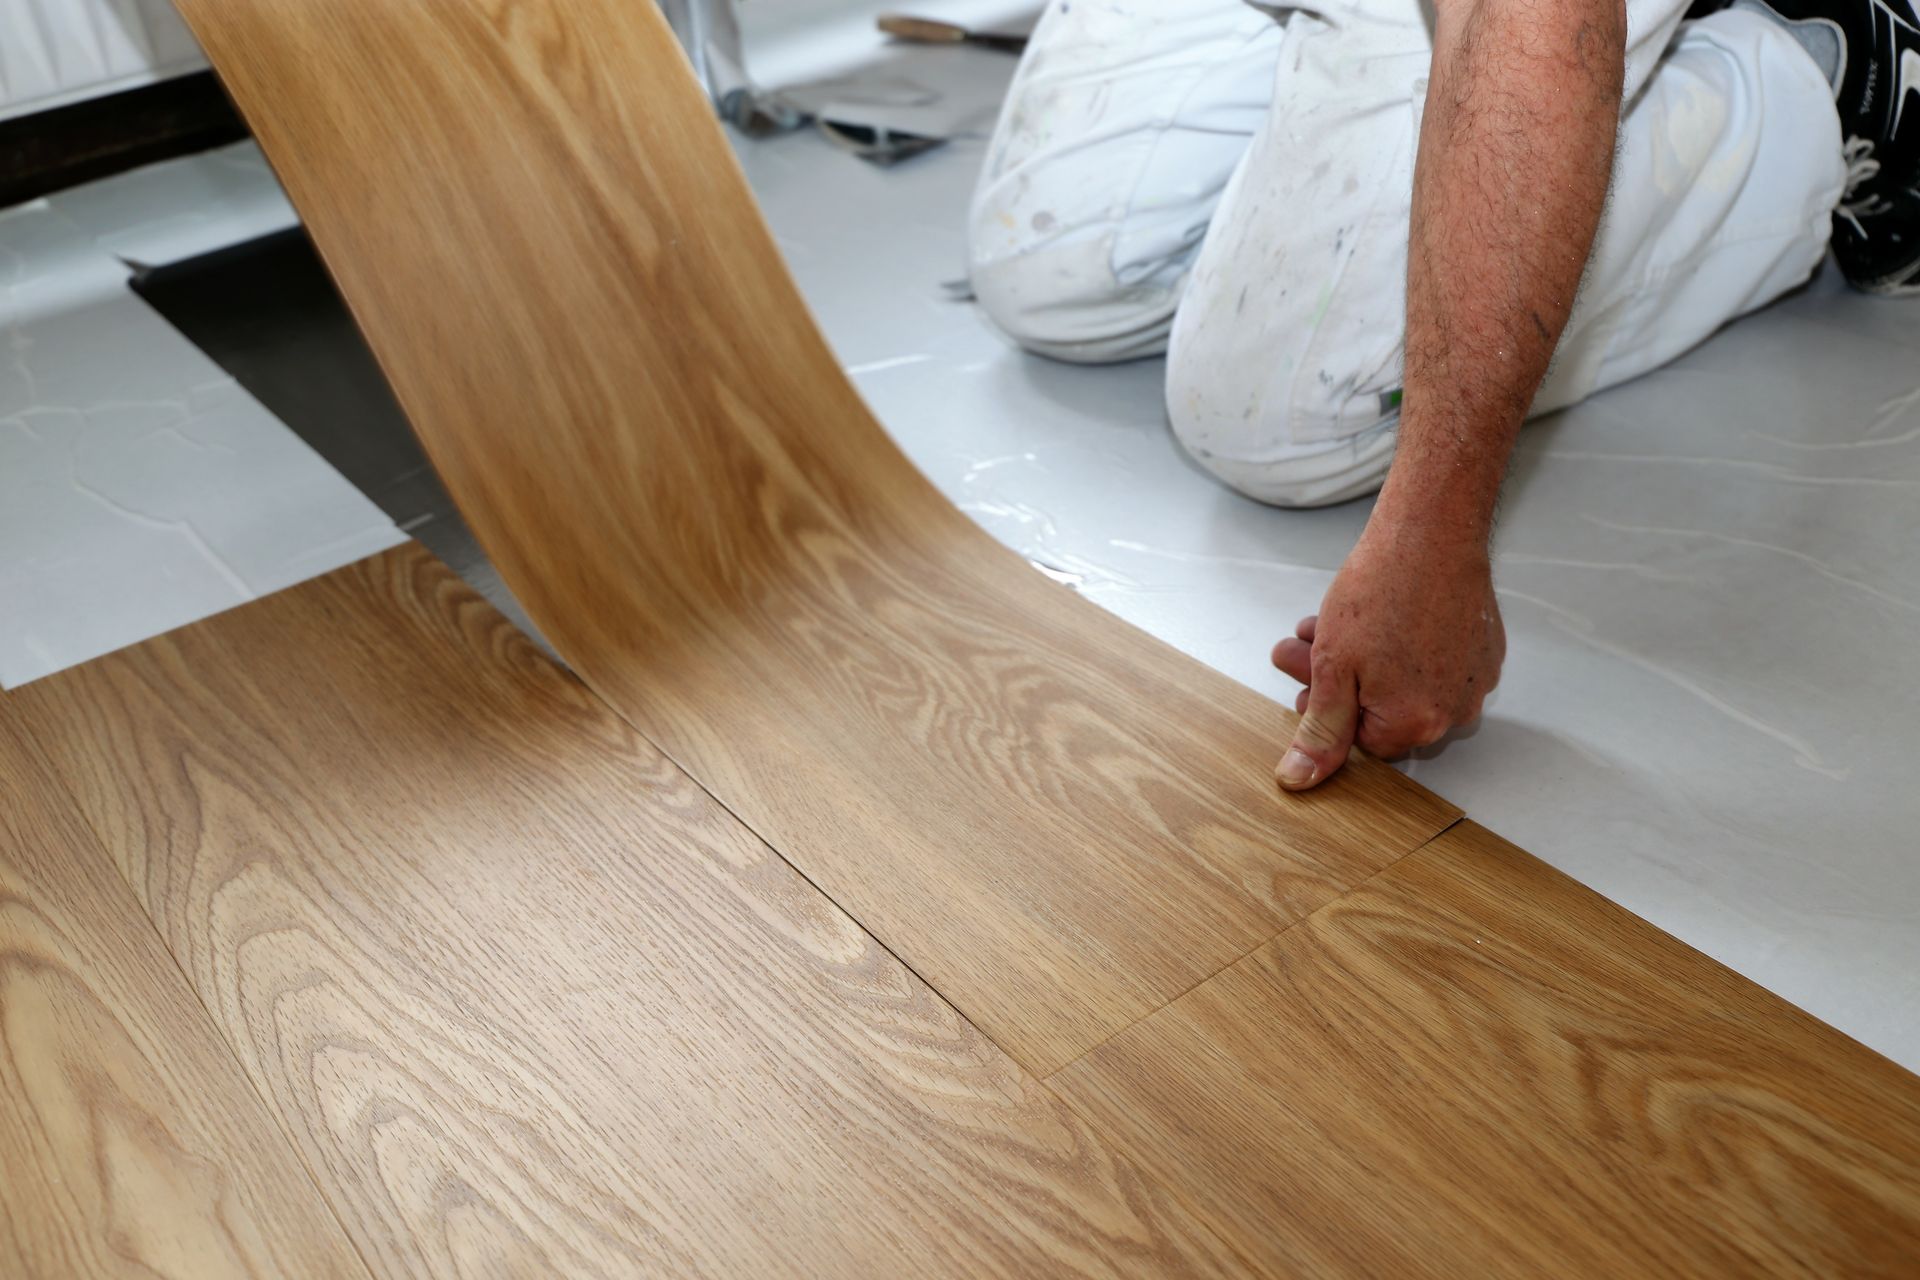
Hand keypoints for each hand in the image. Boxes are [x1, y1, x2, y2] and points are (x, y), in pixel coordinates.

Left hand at [1270, 527, 1503, 789]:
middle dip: (1338, 679)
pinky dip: (1406, 645)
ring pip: (1407, 684)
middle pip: (1384, 712)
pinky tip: (1383, 614)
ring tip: (1332, 621)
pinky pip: (1437, 662)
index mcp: (1415, 724)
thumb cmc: (1379, 592)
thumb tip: (1299, 780)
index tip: (1309, 676)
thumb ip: (1321, 731)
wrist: (1431, 532)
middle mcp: (1455, 711)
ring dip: (1365, 660)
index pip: (1362, 742)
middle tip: (1306, 644)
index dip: (1329, 707)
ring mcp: (1475, 679)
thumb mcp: (1332, 669)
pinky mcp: (1485, 649)